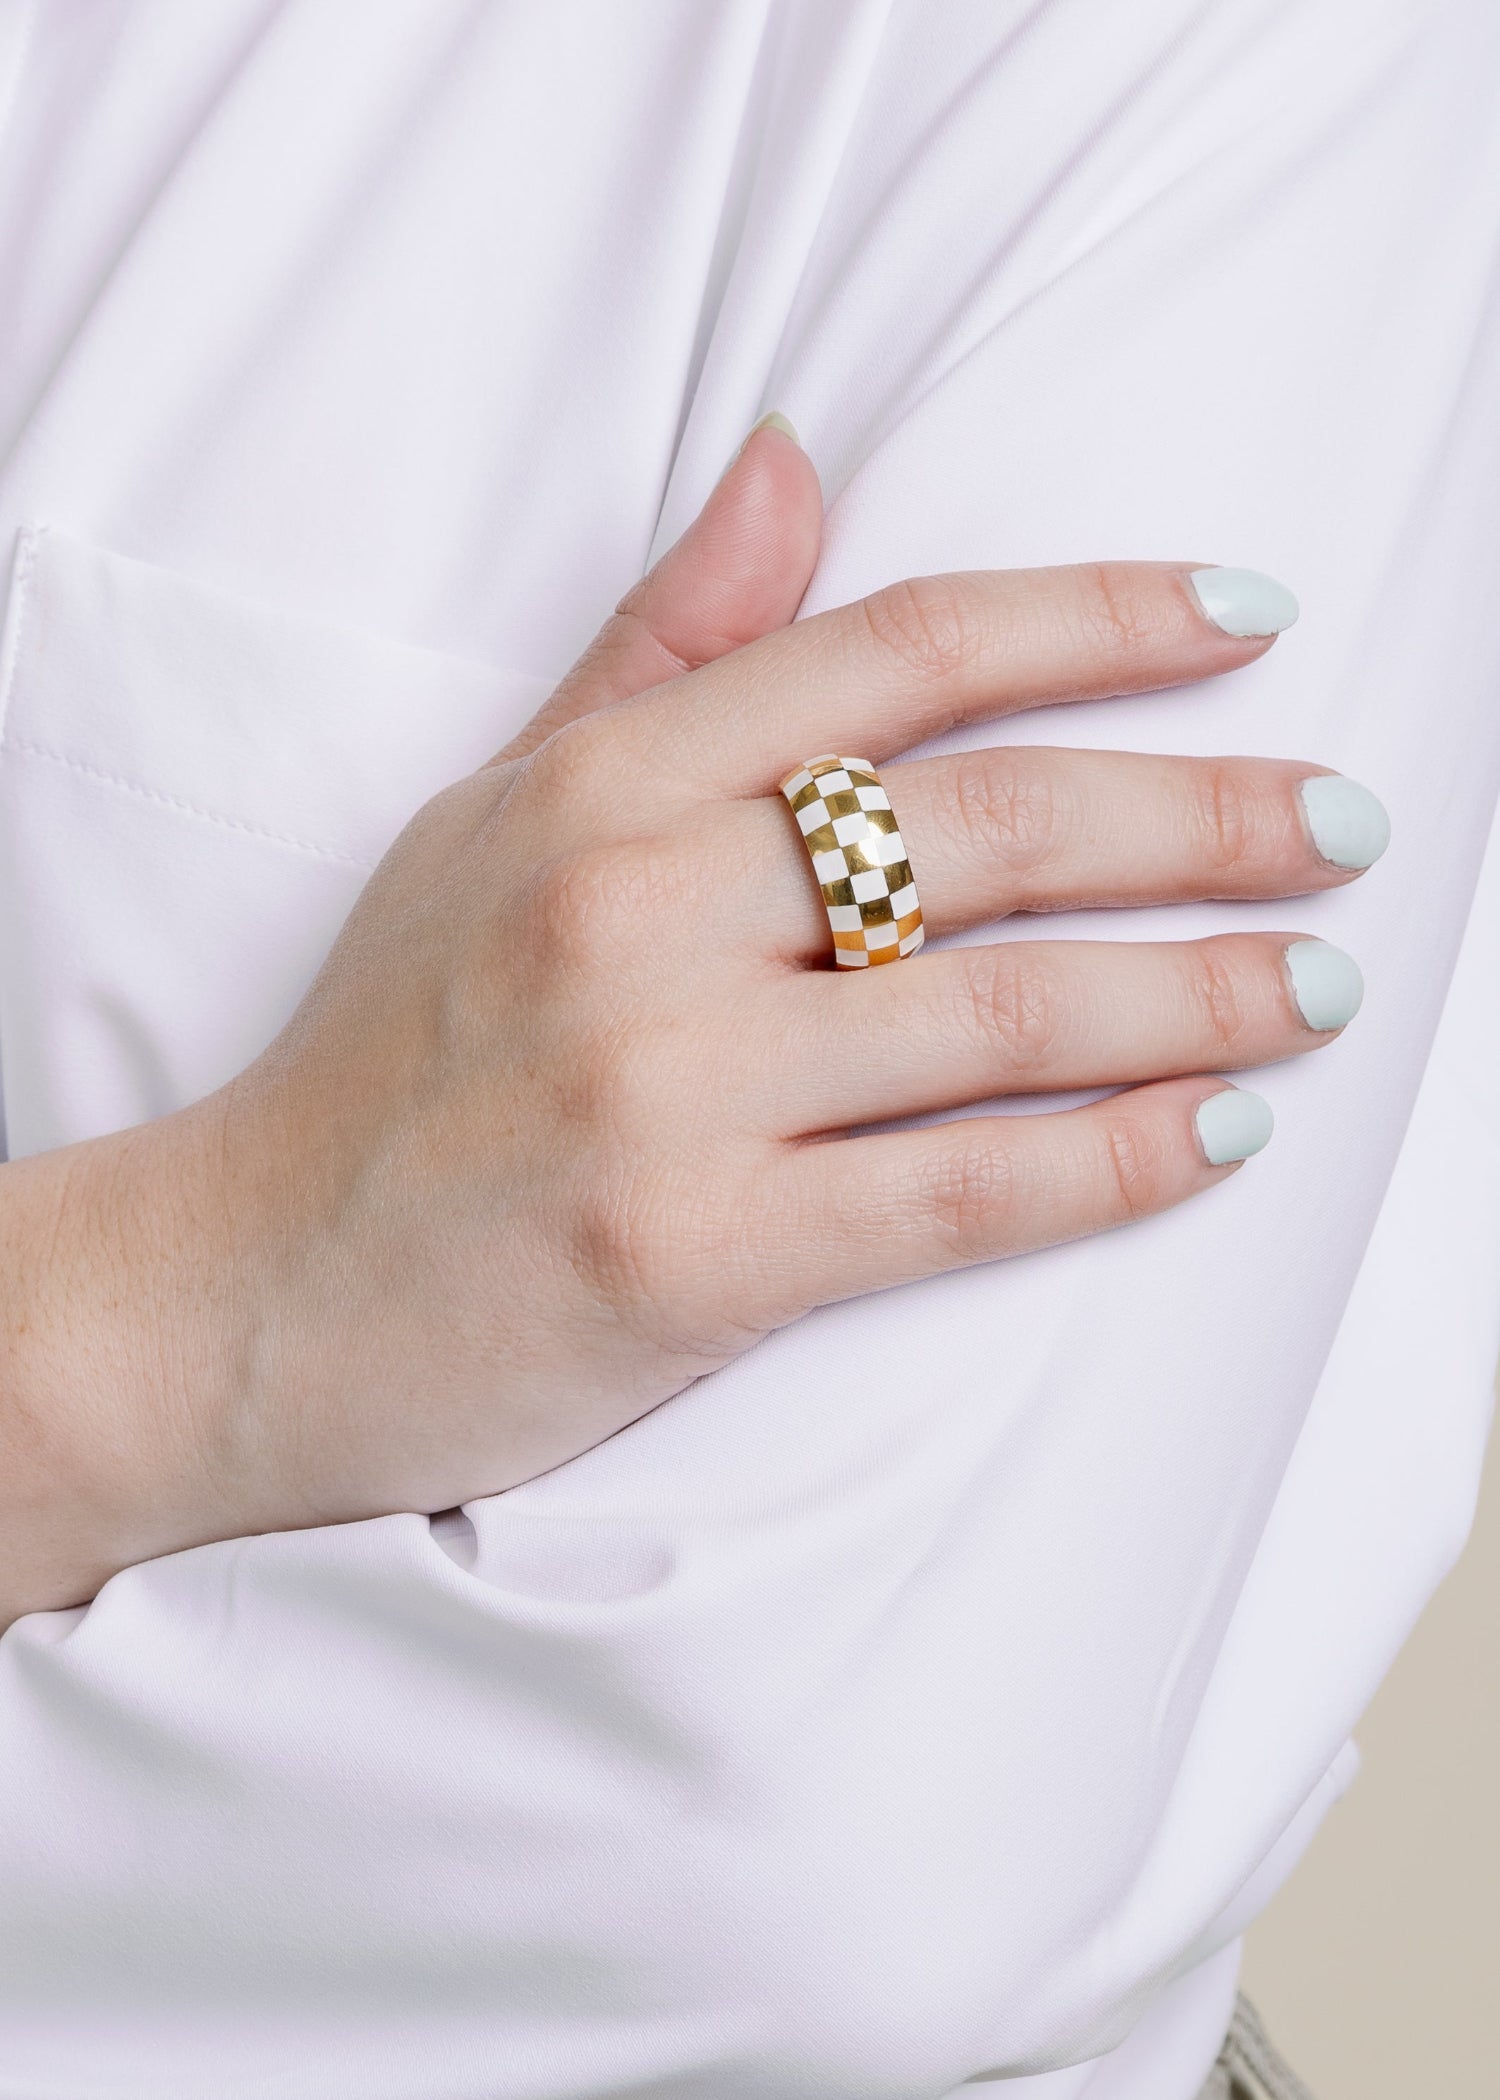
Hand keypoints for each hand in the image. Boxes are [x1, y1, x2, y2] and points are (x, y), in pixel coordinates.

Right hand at [0, 422, 1382, 1613]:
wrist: (242, 1287)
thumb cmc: (386, 1052)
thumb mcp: (491, 816)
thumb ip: (661, 650)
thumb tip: (796, 463)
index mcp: (598, 783)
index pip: (898, 654)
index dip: (1099, 618)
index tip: (1246, 619)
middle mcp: (634, 912)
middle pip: (995, 826)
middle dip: (1206, 818)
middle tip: (1341, 825)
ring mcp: (664, 1088)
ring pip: (1007, 1015)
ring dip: (1203, 993)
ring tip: (1320, 983)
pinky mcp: (692, 1257)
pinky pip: (962, 1196)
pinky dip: (1113, 1163)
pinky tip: (1214, 1131)